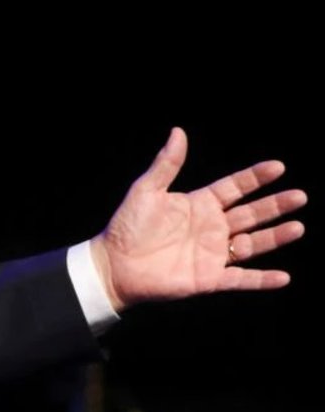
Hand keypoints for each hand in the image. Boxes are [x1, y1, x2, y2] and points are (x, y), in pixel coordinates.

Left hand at [91, 127, 306, 311]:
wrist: (112, 265)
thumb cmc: (126, 226)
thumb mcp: (146, 191)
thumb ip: (166, 164)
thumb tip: (178, 131)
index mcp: (199, 205)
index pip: (234, 188)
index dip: (255, 178)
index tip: (278, 167)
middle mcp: (211, 228)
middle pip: (251, 214)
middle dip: (275, 205)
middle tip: (300, 196)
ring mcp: (213, 254)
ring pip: (252, 244)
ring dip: (275, 237)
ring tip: (298, 227)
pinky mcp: (209, 279)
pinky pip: (241, 280)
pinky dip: (262, 280)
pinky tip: (284, 277)